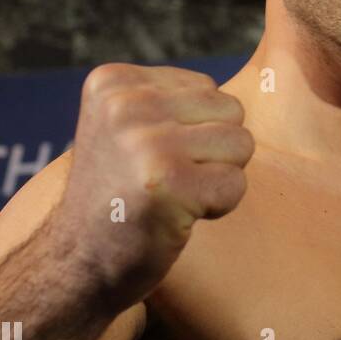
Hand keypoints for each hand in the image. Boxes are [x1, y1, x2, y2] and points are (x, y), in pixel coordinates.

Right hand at [53, 64, 253, 311]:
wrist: (74, 265)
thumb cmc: (120, 197)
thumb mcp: (129, 127)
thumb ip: (174, 101)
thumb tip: (266, 74)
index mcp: (115, 82)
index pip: (209, 89)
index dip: (196, 132)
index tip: (151, 161)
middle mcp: (126, 104)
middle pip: (232, 111)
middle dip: (215, 152)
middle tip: (168, 182)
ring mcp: (145, 142)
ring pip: (242, 144)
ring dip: (218, 179)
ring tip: (173, 196)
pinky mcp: (166, 183)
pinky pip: (236, 184)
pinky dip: (218, 207)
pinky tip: (176, 217)